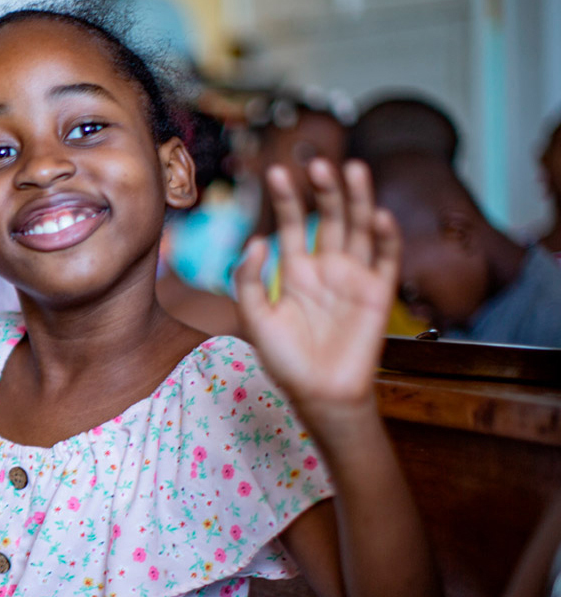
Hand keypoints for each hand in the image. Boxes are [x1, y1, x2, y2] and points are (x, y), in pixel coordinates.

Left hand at [236, 159, 400, 411]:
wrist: (319, 394)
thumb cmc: (285, 360)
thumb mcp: (254, 318)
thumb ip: (249, 279)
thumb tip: (255, 239)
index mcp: (295, 269)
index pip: (289, 223)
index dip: (285, 198)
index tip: (275, 171)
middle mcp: (326, 266)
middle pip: (328, 217)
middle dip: (324, 190)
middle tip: (317, 163)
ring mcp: (354, 277)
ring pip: (359, 227)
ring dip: (358, 199)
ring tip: (353, 167)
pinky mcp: (378, 293)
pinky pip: (385, 259)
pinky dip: (386, 237)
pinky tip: (379, 216)